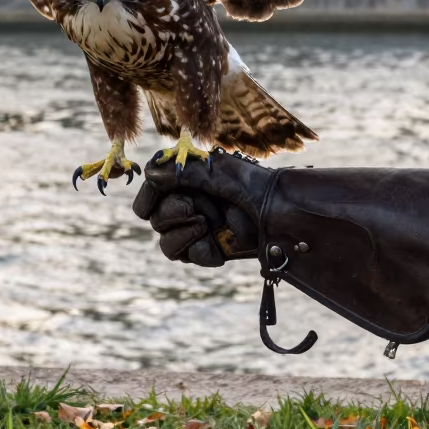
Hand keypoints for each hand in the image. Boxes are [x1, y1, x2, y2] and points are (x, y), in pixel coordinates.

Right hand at [132, 151, 275, 265]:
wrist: (281, 210)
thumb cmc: (251, 183)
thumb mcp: (213, 171)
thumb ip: (179, 172)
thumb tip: (148, 175)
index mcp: (187, 182)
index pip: (151, 194)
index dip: (146, 200)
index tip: (147, 207)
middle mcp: (189, 205)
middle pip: (156, 220)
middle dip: (172, 213)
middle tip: (193, 208)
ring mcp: (198, 230)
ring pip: (167, 245)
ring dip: (181, 235)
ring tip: (205, 225)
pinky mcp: (210, 251)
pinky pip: (189, 257)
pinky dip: (200, 250)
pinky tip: (217, 243)